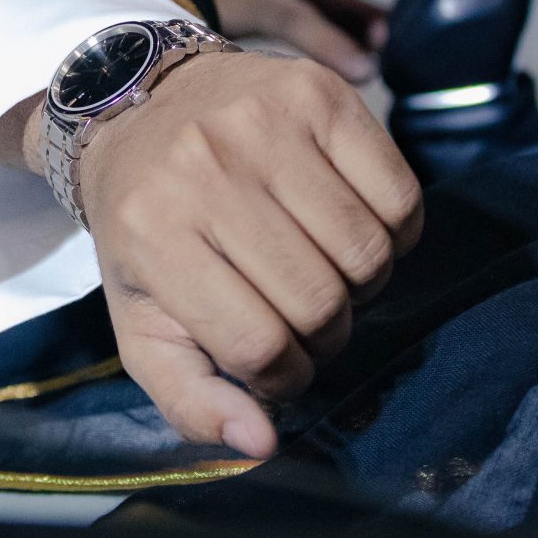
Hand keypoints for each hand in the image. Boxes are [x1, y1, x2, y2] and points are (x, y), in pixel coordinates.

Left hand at [71, 50, 422, 457]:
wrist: (136, 106)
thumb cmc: (145, 228)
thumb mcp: (141, 323)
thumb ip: (189, 399)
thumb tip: (261, 444)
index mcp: (154, 234)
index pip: (258, 345)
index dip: (284, 377)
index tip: (275, 367)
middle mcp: (206, 170)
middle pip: (319, 302)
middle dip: (324, 335)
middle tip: (303, 321)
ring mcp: (265, 124)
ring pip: (367, 254)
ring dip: (361, 288)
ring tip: (324, 274)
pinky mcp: (318, 93)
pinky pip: (401, 196)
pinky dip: (394, 234)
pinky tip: (352, 230)